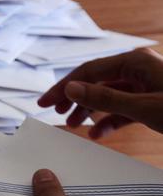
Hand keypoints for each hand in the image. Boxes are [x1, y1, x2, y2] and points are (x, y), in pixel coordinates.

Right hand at [38, 48, 162, 138]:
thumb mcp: (143, 106)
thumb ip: (106, 98)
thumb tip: (71, 89)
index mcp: (134, 62)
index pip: (89, 71)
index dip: (65, 87)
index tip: (46, 101)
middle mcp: (136, 69)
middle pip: (96, 81)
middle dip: (74, 98)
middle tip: (54, 111)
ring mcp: (143, 85)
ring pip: (107, 95)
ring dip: (89, 110)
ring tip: (72, 124)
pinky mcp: (149, 101)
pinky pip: (122, 108)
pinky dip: (109, 120)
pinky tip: (97, 133)